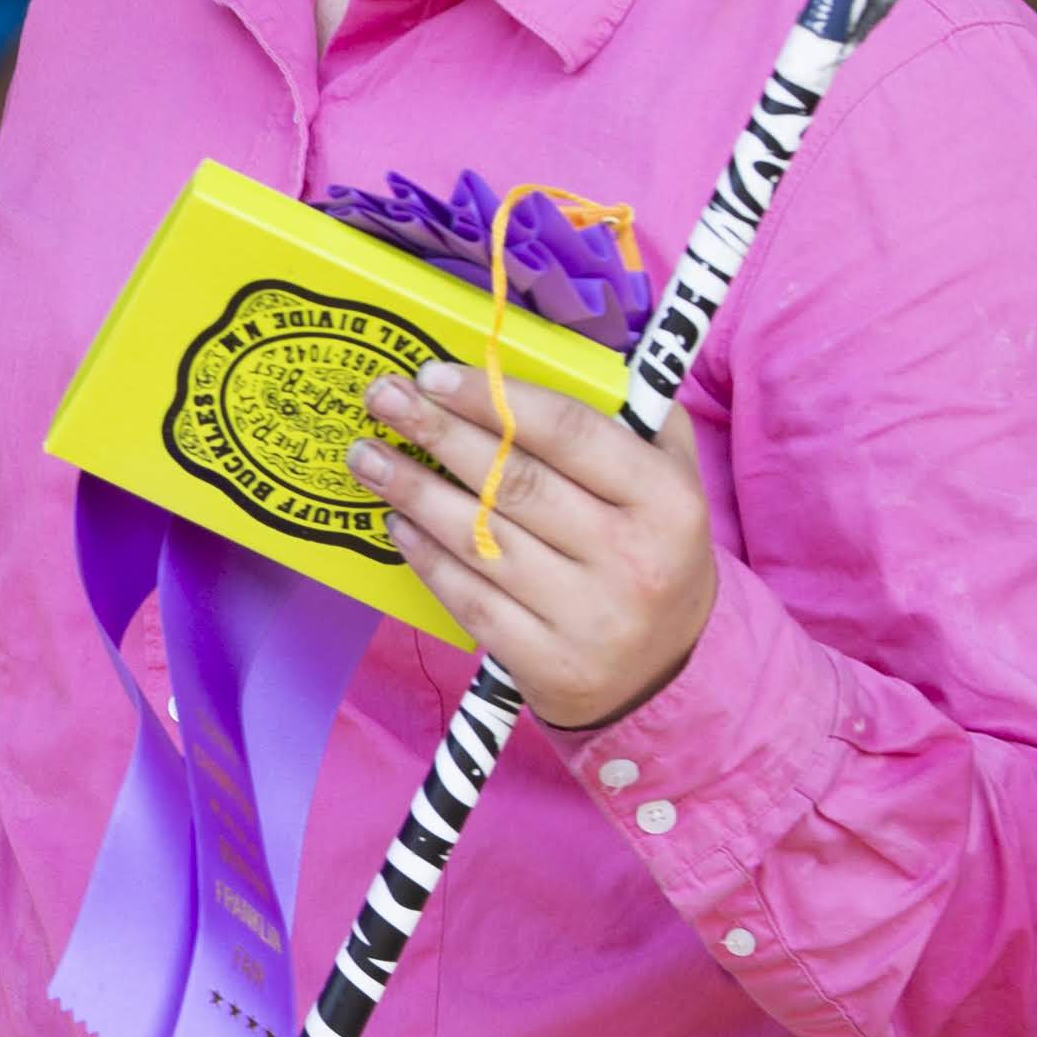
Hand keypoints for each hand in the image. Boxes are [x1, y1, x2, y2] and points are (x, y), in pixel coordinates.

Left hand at [348, 365, 719, 730]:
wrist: (666, 675)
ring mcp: (587, 616)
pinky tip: (397, 521)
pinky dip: (425, 555)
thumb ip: (629, 420)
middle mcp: (630, 558)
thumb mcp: (671, 483)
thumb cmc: (653, 553)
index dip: (493, 398)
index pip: (568, 432)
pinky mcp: (547, 664)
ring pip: (482, 539)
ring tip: (366, 456)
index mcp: (666, 500)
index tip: (433, 374)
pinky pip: (470, 597)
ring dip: (413, 491)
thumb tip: (547, 362)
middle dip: (438, 432)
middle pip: (514, 481)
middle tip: (382, 398)